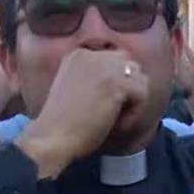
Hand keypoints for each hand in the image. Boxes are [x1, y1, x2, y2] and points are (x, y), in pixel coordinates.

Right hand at [15, 50, 149, 178]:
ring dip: (133, 102)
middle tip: (114, 113)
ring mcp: (103, 66)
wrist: (52, 139)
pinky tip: (117, 124)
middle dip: (129, 89)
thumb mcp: (77, 88)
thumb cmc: (62, 124)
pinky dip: (134, 113)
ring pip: (140, 79)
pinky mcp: (115, 82)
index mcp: (78, 54)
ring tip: (115, 119)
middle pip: (130, 66)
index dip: (117, 84)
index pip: (115, 59)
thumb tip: (128, 81)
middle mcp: (91, 54)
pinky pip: (142, 94)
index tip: (104, 105)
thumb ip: (96, 78)